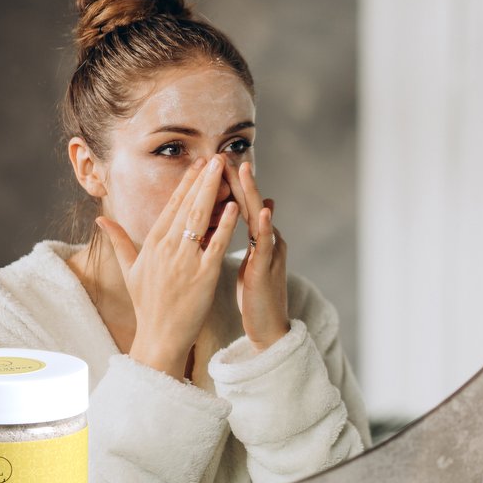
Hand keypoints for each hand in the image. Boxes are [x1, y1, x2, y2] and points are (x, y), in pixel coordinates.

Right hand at [96, 155, 239, 378]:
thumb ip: (119, 241)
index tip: (198, 163)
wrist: (160, 336)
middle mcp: (167, 248)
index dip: (186, 183)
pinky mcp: (203, 275)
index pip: (171, 206)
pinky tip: (234, 206)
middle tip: (216, 156)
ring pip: (201, 219)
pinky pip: (216, 245)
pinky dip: (225, 225)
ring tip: (224, 170)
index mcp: (152, 244)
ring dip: (213, 191)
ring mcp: (185, 261)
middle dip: (203, 179)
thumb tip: (101, 218)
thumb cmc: (148, 304)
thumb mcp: (130, 270)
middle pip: (187, 205)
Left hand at [226, 161, 290, 349]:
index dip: (227, 184)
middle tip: (227, 155)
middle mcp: (266, 240)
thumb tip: (252, 211)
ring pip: (259, 218)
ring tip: (245, 170)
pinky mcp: (268, 270)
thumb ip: (248, 236)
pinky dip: (265, 227)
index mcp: (255, 237)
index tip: (213, 163)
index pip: (239, 205)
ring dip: (253, 193)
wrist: (269, 327)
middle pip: (250, 204)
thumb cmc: (256, 294)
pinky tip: (263, 212)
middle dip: (239, 179)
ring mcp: (269, 253)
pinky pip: (266, 246)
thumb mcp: (250, 260)